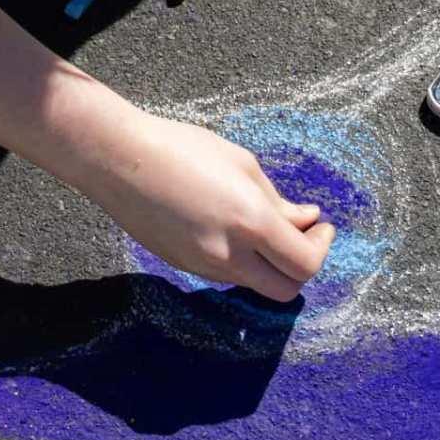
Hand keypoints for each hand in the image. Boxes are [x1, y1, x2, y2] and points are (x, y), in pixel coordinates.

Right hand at [73, 108, 334, 301]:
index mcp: (250, 224)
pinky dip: (242, 259)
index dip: (322, 247)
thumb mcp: (241, 165)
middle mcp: (229, 255)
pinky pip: (226, 273)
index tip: (321, 226)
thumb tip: (306, 220)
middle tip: (302, 236)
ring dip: (270, 263)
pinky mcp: (183, 266)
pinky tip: (229, 226)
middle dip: (302, 266)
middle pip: (286, 290)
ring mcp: (203, 267)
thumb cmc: (180, 148)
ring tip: (264, 224)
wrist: (117, 161)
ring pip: (255, 283)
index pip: (305, 263)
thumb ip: (278, 201)